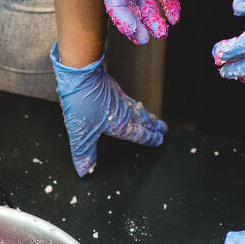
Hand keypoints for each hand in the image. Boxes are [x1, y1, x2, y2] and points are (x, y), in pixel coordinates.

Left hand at [53, 46, 167, 176]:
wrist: (80, 73)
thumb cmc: (82, 102)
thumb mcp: (80, 134)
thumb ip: (84, 153)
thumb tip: (85, 170)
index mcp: (120, 124)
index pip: (139, 134)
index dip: (149, 138)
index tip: (160, 140)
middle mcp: (123, 111)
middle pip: (143, 120)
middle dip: (154, 126)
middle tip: (164, 130)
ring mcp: (118, 98)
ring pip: (137, 109)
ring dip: (146, 115)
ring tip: (151, 119)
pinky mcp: (111, 87)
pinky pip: (127, 99)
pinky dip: (132, 104)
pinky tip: (127, 103)